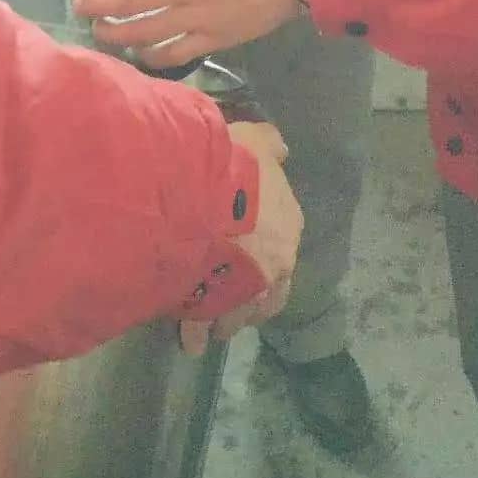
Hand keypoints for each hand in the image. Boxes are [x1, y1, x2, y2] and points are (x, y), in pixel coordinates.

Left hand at [67, 0, 301, 68]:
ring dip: (117, 34)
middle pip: (127, 2)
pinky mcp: (217, 38)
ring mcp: (201, 15)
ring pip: (146, 32)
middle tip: (79, 9)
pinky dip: (151, 56)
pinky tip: (139, 52)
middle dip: (96, 8)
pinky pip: (175, 54)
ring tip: (102, 31)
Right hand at [180, 121, 303, 355]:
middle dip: (251, 291)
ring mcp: (246, 290)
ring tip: (212, 320)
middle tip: (233, 293)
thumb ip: (268, 144)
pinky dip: (196, 332)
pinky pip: (204, 324)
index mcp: (288, 225)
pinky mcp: (213, 308)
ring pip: (241, 311)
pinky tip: (189, 338)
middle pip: (268, 286)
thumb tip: (281, 150)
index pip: (282, 240)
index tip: (244, 245)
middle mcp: (276, 264)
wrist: (198, 197)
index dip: (261, 243)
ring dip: (228, 315)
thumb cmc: (231, 164)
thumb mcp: (254, 139)